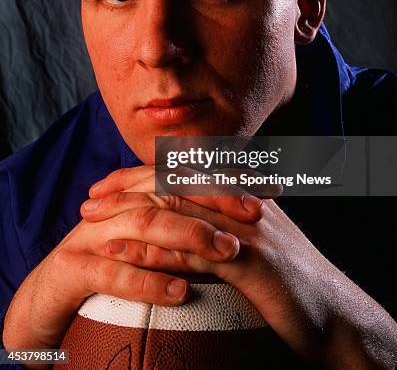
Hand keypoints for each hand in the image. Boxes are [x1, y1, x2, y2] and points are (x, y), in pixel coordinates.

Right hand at [3, 177, 256, 353]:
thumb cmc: (111, 264)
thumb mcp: (150, 240)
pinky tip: (181, 292)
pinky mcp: (74, 266)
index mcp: (138, 195)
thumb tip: (239, 218)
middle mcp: (118, 205)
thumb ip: (184, 222)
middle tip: (258, 211)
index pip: (188, 176)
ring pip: (146, 222)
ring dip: (189, 235)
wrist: (51, 292)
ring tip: (229, 251)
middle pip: (170, 188)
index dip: (229, 179)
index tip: (272, 190)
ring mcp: (94, 233)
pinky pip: (113, 272)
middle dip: (216, 196)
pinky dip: (148, 280)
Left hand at [84, 166, 396, 367]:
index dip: (140, 175)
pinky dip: (152, 252)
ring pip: (177, 211)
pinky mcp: (251, 262)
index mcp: (242, 195)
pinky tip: (122, 255)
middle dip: (126, 188)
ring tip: (91, 221)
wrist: (339, 317)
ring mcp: (247, 229)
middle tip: (89, 198)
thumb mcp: (259, 244)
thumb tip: (191, 229)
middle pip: (172, 185)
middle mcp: (243, 203)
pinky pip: (191, 251)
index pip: (182, 173)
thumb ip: (226, 228)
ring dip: (128, 214)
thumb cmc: (292, 285)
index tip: (106, 184)